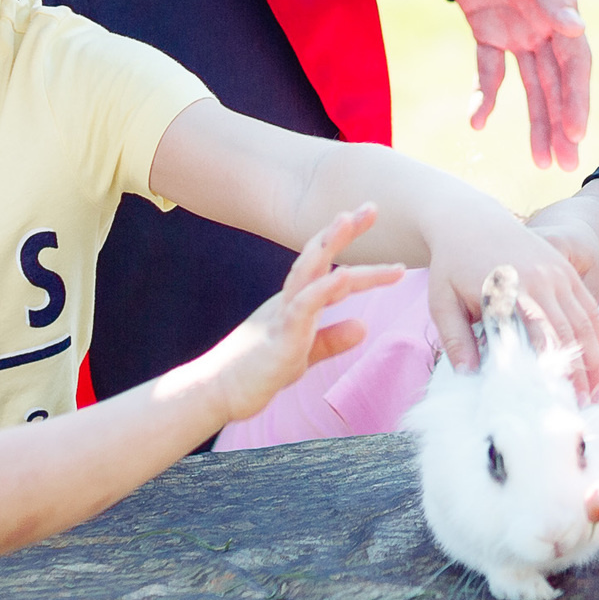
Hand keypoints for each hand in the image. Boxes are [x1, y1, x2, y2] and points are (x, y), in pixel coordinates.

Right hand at [201, 206, 404, 423]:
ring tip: (348, 220)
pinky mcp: (278, 337)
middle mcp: (289, 300)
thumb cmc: (257, 371)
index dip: (358, 256)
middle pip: (319, 258)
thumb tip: (363, 327)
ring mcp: (282, 315)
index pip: (331, 272)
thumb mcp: (304, 354)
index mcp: (296, 302)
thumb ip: (331, 339)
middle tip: (370, 207)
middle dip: (344, 232)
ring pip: (307, 271)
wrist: (217, 392)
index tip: (382, 239)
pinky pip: (302, 308)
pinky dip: (323, 291)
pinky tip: (342, 278)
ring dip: (328, 244)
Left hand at [426, 214, 598, 398]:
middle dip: (579, 374)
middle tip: (585, 408)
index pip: (537, 337)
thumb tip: (469, 374)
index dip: (550, 370)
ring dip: (596, 359)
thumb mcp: (442, 300)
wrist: (470, 219)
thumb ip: (455, 337)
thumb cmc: (452, 264)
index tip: (556, 401)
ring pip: (585, 322)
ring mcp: (557, 274)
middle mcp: (540, 280)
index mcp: (509, 289)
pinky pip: (589, 307)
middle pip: (567, 334)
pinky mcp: (565, 271)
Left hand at [450, 0, 589, 170]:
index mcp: (561, 13)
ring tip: (541, 162)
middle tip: (565, 164)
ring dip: (536, 123)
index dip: (576, 98)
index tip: (575, 132)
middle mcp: (545, 29)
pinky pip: (489, 71)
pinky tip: (478, 122)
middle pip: (557, 85)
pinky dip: (485, 96)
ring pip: (531, 87)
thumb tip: (577, 27)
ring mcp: (518, 34)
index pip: (574, 63)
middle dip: (561, 124)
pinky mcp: (489, 33)